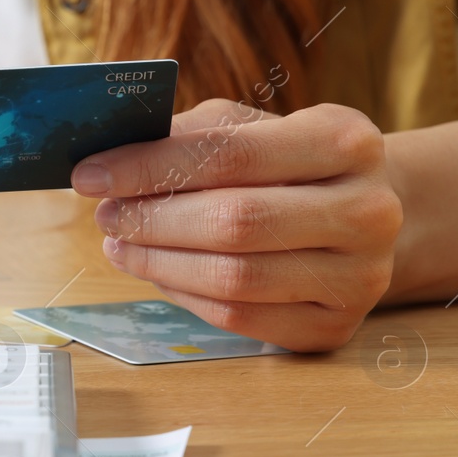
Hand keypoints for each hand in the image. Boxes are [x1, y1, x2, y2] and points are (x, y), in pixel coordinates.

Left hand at [71, 99, 402, 351]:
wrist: (365, 216)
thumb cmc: (291, 165)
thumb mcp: (253, 128)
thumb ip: (188, 136)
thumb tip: (107, 160)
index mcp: (346, 139)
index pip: (228, 154)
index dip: (148, 166)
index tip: (90, 175)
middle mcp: (368, 210)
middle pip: (233, 221)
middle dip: (152, 219)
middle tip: (107, 215)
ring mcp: (359, 276)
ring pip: (233, 279)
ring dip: (158, 263)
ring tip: (121, 244)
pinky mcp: (336, 327)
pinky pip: (240, 319)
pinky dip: (185, 297)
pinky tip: (159, 273)